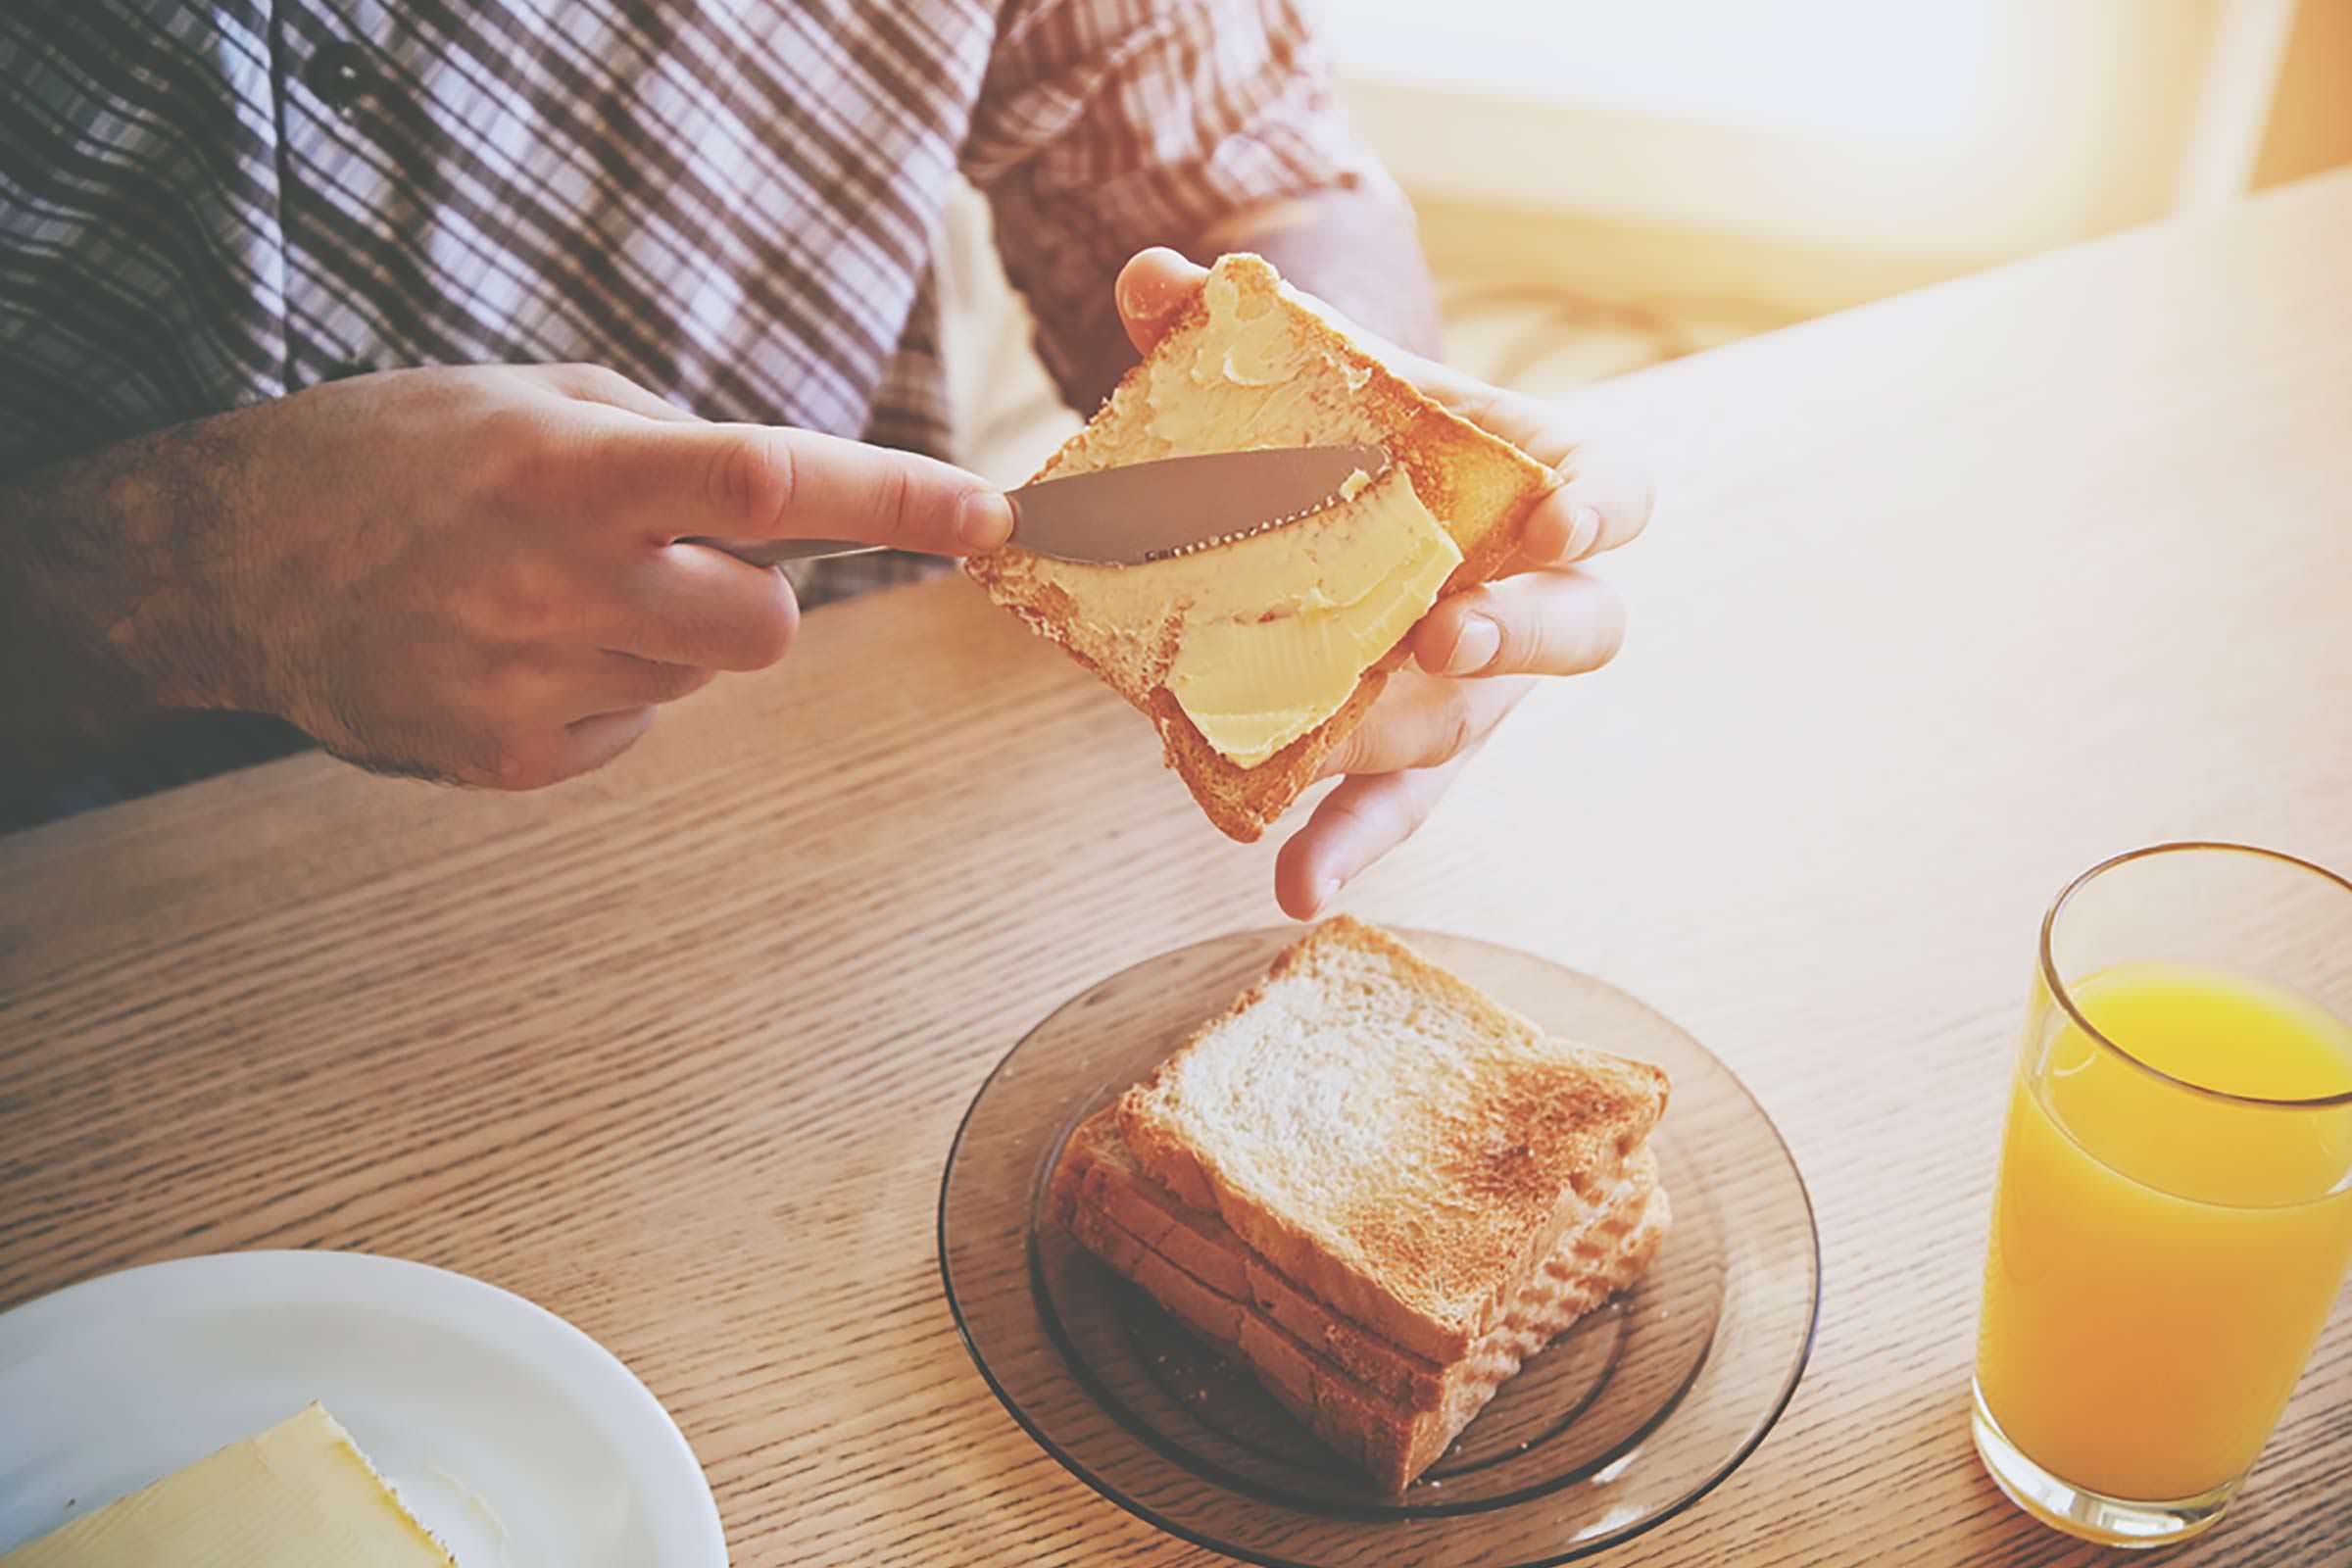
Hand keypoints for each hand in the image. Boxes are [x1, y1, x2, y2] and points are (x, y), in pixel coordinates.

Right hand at [71, 364, 1011, 787]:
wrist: (228, 564)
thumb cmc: (396, 454)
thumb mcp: (533, 398)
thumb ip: (671, 442)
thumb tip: (796, 499)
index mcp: (567, 472)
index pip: (768, 483)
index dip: (893, 499)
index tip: (987, 512)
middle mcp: (555, 586)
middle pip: (766, 626)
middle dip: (751, 594)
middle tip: (665, 553)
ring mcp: (531, 687)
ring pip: (698, 677)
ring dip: (664, 633)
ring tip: (550, 591)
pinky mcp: (510, 761)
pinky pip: (634, 727)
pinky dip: (606, 686)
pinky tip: (514, 646)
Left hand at [1113, 249, 1654, 918]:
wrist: (1345, 504)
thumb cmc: (1356, 428)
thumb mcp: (1307, 370)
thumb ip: (1228, 326)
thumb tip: (1145, 279)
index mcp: (1542, 486)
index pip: (1616, 494)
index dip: (1602, 509)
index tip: (1562, 518)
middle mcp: (1530, 600)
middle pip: (1573, 631)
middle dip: (1520, 638)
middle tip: (1450, 637)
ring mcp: (1475, 690)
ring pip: (1475, 731)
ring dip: (1416, 745)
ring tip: (1343, 750)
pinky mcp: (1412, 755)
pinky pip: (1392, 809)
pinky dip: (1346, 846)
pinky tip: (1293, 885)